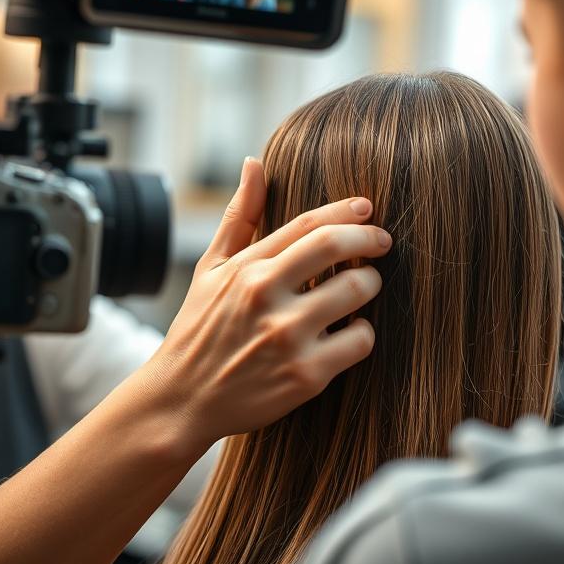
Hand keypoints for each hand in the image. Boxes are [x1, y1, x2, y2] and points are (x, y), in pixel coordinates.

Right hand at [147, 157, 390, 450]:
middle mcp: (266, 296)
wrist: (182, 401)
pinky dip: (363, 333)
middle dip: (370, 239)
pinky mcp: (306, 376)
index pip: (308, 224)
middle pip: (336, 247)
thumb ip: (239, 216)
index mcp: (247, 267)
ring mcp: (287, 337)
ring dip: (370, 285)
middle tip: (382, 243)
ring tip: (362, 288)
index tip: (367, 207)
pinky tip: (350, 332)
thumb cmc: (200, 330)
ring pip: (357, 291)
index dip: (345, 210)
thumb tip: (254, 163)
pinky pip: (360, 340)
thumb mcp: (211, 269)